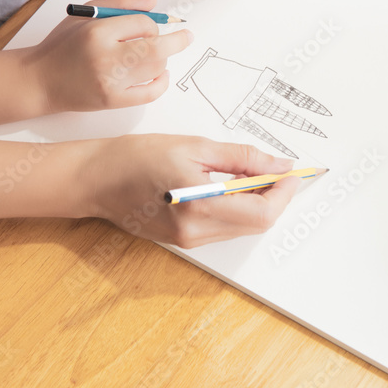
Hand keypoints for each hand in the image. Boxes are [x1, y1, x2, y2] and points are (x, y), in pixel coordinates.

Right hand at [22, 0, 192, 113]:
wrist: (41, 80)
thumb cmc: (64, 45)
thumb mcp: (86, 15)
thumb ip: (120, 2)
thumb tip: (154, 2)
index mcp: (97, 32)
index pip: (142, 23)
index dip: (151, 23)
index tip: (150, 26)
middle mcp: (106, 57)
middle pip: (157, 48)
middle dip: (177, 41)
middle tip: (186, 36)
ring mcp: (111, 82)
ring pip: (156, 68)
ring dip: (164, 59)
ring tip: (157, 54)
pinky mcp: (113, 101)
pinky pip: (150, 93)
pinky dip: (162, 82)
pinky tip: (161, 73)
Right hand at [87, 134, 299, 246]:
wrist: (94, 179)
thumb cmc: (136, 157)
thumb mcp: (195, 146)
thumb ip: (242, 157)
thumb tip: (278, 164)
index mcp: (200, 206)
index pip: (262, 212)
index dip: (285, 193)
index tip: (293, 172)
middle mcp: (196, 232)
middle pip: (257, 224)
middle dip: (275, 197)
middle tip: (278, 170)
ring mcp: (189, 241)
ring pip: (242, 228)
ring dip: (257, 204)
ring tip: (253, 174)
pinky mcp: (183, 241)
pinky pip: (224, 229)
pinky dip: (237, 210)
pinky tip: (232, 187)